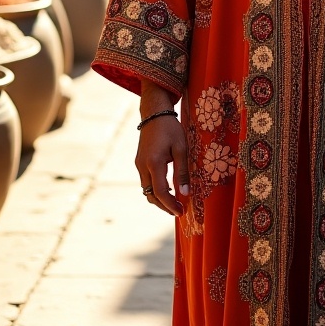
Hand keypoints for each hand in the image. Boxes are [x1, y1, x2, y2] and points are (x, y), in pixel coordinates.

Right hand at [136, 81, 188, 216]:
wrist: (154, 113)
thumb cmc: (170, 129)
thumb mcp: (181, 148)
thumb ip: (182, 171)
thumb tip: (185, 193)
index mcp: (154, 163)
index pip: (160, 192)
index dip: (170, 205)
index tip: (181, 212)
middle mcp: (142, 166)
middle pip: (151, 195)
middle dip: (164, 206)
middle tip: (179, 211)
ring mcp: (139, 165)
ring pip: (147, 190)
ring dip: (159, 199)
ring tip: (174, 202)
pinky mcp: (139, 162)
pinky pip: (146, 182)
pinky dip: (155, 189)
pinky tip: (167, 188)